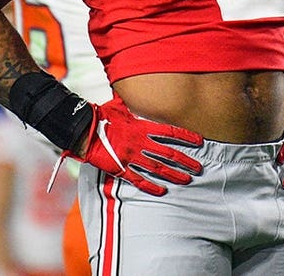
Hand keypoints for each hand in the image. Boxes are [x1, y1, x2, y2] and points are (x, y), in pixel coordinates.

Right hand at [77, 96, 203, 195]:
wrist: (83, 131)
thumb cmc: (101, 116)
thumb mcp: (119, 106)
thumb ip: (132, 104)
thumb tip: (138, 93)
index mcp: (141, 127)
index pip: (170, 132)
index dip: (186, 137)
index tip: (200, 141)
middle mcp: (140, 144)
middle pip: (168, 154)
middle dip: (185, 161)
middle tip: (199, 168)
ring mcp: (131, 157)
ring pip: (158, 169)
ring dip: (174, 174)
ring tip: (187, 180)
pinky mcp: (121, 169)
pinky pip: (139, 180)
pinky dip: (151, 186)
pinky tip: (163, 191)